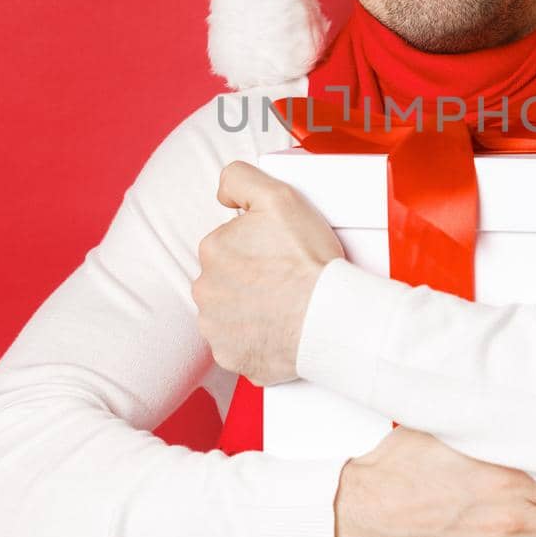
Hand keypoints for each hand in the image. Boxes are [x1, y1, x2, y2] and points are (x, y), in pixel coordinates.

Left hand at [192, 160, 344, 385]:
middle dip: (251, 279)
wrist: (330, 317)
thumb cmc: (308, 262)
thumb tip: (222, 193)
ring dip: (252, 309)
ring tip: (286, 305)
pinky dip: (257, 339)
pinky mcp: (231, 357)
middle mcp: (206, 290)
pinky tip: (281, 329)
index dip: (257, 246)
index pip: (229, 244)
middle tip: (286, 280)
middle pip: (227, 279)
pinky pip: (240, 345)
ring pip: (230, 313)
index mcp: (213, 250)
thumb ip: (240, 179)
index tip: (279, 254)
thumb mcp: (278, 197)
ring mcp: (216, 328)